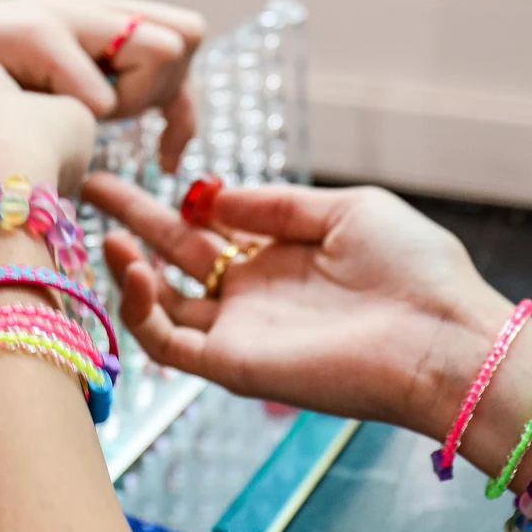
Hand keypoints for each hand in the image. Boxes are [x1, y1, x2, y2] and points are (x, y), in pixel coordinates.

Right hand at [0, 0, 204, 171]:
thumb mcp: (44, 87)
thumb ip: (87, 90)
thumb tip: (121, 116)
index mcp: (94, 18)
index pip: (185, 37)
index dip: (186, 104)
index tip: (166, 155)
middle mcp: (88, 8)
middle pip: (188, 34)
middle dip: (170, 93)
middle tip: (124, 128)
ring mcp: (64, 16)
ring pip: (162, 48)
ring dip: (136, 99)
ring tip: (81, 118)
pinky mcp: (33, 34)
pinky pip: (99, 87)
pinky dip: (86, 113)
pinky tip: (47, 120)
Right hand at [83, 173, 523, 437]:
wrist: (442, 338)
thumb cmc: (414, 269)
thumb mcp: (348, 209)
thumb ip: (276, 204)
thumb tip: (211, 194)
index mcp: (278, 255)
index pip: (207, 227)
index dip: (173, 201)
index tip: (143, 166)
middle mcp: (250, 294)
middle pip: (172, 254)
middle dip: (130, 220)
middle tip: (88, 185)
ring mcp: (239, 331)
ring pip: (161, 302)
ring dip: (127, 266)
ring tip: (104, 230)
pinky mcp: (233, 365)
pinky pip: (168, 343)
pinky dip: (142, 310)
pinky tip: (136, 269)